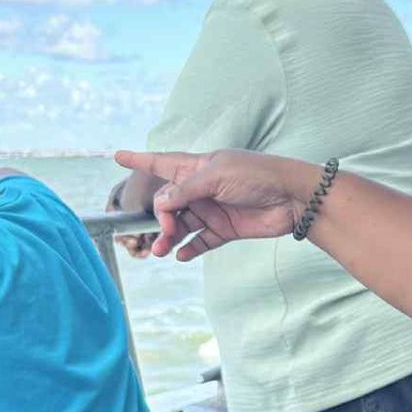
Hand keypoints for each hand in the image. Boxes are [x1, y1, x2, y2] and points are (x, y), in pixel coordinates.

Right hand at [113, 149, 315, 259]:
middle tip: (164, 229)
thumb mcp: (217, 176)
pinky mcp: (225, 229)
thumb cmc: (258, 175)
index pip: (163, 162)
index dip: (140, 160)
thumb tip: (160, 203)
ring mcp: (213, 209)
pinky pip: (200, 241)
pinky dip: (189, 249)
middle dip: (160, 216)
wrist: (293, 198)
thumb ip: (186, 189)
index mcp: (199, 167)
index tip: (118, 156)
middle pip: (169, 202)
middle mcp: (202, 188)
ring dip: (169, 238)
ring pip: (181, 225)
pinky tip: (180, 255)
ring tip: (162, 250)